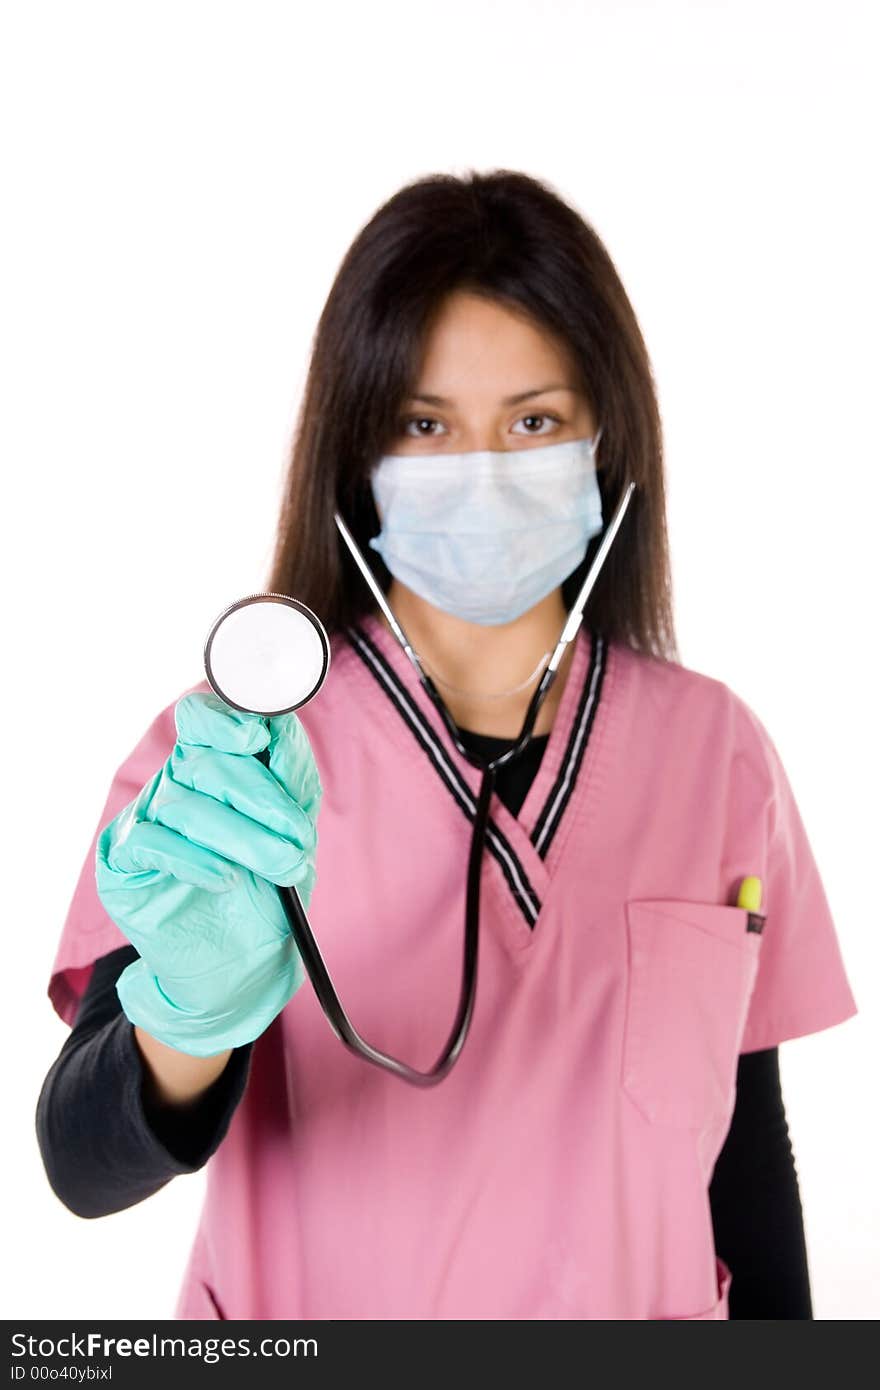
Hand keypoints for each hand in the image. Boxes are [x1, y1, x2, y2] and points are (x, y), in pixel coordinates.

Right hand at [95, 691, 321, 1055]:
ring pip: (184, 805)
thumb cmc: (267, 894)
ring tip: (283, 867)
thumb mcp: (294, 836)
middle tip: (300, 841)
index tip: (259, 737)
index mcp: (212, 767)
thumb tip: (282, 733)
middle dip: (262, 800)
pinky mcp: (122, 860)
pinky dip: (195, 859)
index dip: (226, 722)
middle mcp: (174, 784)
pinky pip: (152, 843)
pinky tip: (226, 879)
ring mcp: (144, 820)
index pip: (203, 720)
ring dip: (242, 836)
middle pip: (205, 764)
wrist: (241, 969)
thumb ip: (291, 783)